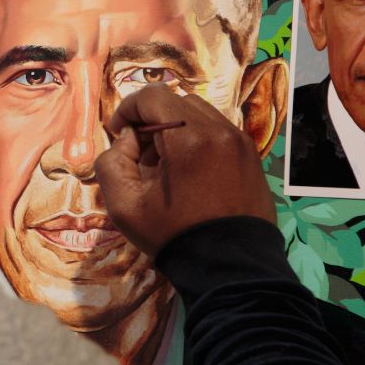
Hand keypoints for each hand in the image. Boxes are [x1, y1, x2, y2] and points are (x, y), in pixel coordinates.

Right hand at [94, 84, 275, 256]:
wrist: (229, 267)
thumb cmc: (173, 235)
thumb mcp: (124, 206)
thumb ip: (112, 163)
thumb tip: (127, 140)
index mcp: (189, 138)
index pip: (152, 97)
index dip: (127, 109)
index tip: (118, 133)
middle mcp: (220, 130)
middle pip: (176, 103)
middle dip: (151, 121)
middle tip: (140, 155)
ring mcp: (241, 142)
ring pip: (199, 115)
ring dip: (176, 130)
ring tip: (166, 166)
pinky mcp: (252, 157)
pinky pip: (218, 133)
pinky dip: (198, 142)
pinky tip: (190, 174)